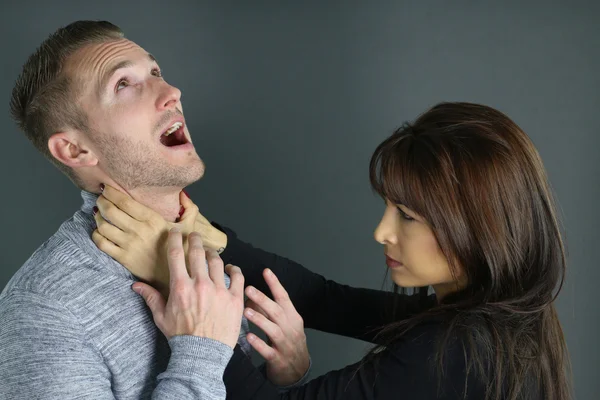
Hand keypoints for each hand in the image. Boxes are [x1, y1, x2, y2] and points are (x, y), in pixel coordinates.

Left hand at [92, 184, 197, 294]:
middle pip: (110, 211)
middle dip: (101, 201)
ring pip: (103, 226)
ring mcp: (129, 245)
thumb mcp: (189, 228)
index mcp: (153, 220)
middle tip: (101, 199)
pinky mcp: (123, 258)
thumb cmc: (181, 250)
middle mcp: (139, 231)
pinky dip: (96, 234)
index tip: (107, 188)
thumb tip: (183, 194)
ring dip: (98, 217)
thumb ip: (189, 209)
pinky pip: (102, 243)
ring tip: (99, 213)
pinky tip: (100, 231)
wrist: (174, 275)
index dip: (112, 192)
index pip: (125, 201)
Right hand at [132, 228, 244, 348]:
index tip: (176, 232)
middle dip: (195, 240)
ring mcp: (219, 290)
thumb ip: (151, 297)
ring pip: (217, 262)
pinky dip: (234, 269)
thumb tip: (135, 285)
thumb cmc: (180, 336)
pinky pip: (237, 277)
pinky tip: (230, 268)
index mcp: (181, 287)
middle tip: (195, 236)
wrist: (202, 354)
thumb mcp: (161, 317)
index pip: (176, 255)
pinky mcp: (234, 299)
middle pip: (198, 252)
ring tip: (210, 253)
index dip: (175, 239)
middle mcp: (200, 284)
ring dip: (213, 254)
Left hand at [244, 268, 309, 386]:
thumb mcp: (283, 324)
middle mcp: (291, 329)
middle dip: (263, 299)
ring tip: (245, 311)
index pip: (284, 297)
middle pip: (277, 311)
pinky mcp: (278, 359)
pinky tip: (248, 336)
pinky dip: (259, 343)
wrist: (298, 370)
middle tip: (248, 289)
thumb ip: (269, 311)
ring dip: (259, 319)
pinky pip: (268, 351)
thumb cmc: (287, 342)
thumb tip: (252, 296)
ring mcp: (285, 344)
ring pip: (273, 330)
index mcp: (293, 317)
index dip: (275, 284)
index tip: (266, 271)